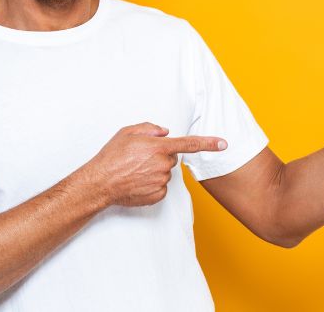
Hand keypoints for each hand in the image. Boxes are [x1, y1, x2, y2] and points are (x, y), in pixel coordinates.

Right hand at [83, 122, 226, 206]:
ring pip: (165, 173)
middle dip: (160, 157)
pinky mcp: (157, 195)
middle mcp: (162, 164)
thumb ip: (149, 128)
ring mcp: (161, 181)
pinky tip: (137, 182)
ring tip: (135, 171)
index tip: (223, 143)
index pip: (189, 144)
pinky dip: (152, 184)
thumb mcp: (127, 132)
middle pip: (171, 159)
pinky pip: (161, 187)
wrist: (100, 183)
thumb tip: (164, 132)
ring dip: (155, 171)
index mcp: (158, 147)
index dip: (208, 143)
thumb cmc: (111, 156)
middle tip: (140, 158)